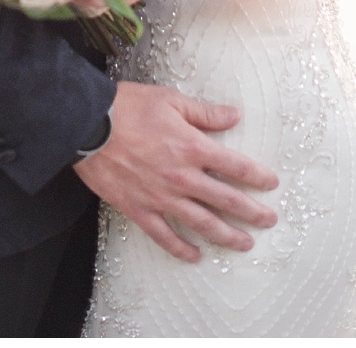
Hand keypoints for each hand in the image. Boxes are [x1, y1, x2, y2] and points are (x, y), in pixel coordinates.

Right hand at [73, 81, 279, 261]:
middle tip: (269, 220)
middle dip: (253, 212)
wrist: (84, 123)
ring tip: (244, 243)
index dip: (258, 176)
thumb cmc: (125, 107)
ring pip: (203, 223)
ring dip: (227, 235)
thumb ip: (204, 113)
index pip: (237, 167)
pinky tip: (195, 256)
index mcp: (192, 148)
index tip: (271, 183)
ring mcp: (161, 197)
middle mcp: (182, 177)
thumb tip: (234, 116)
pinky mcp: (139, 209)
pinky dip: (181, 249)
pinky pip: (165, 236)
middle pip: (227, 201)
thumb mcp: (168, 100)